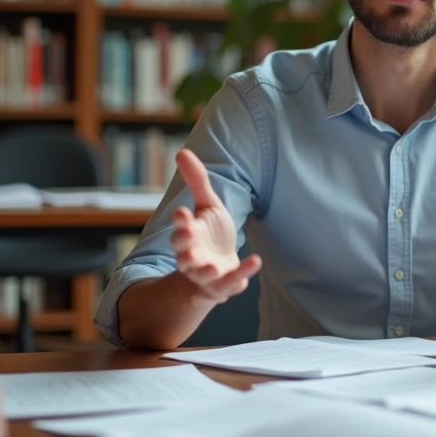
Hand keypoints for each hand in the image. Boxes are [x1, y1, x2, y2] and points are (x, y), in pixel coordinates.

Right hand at [170, 149, 260, 302]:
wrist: (217, 270)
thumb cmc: (209, 234)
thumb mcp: (207, 205)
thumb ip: (196, 181)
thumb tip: (182, 151)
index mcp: (188, 234)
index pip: (180, 227)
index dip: (180, 221)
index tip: (182, 212)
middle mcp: (192, 256)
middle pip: (182, 253)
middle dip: (184, 245)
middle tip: (188, 236)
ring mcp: (206, 273)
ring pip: (201, 273)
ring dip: (206, 270)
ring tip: (213, 266)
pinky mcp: (223, 285)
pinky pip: (231, 281)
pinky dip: (242, 273)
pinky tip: (256, 261)